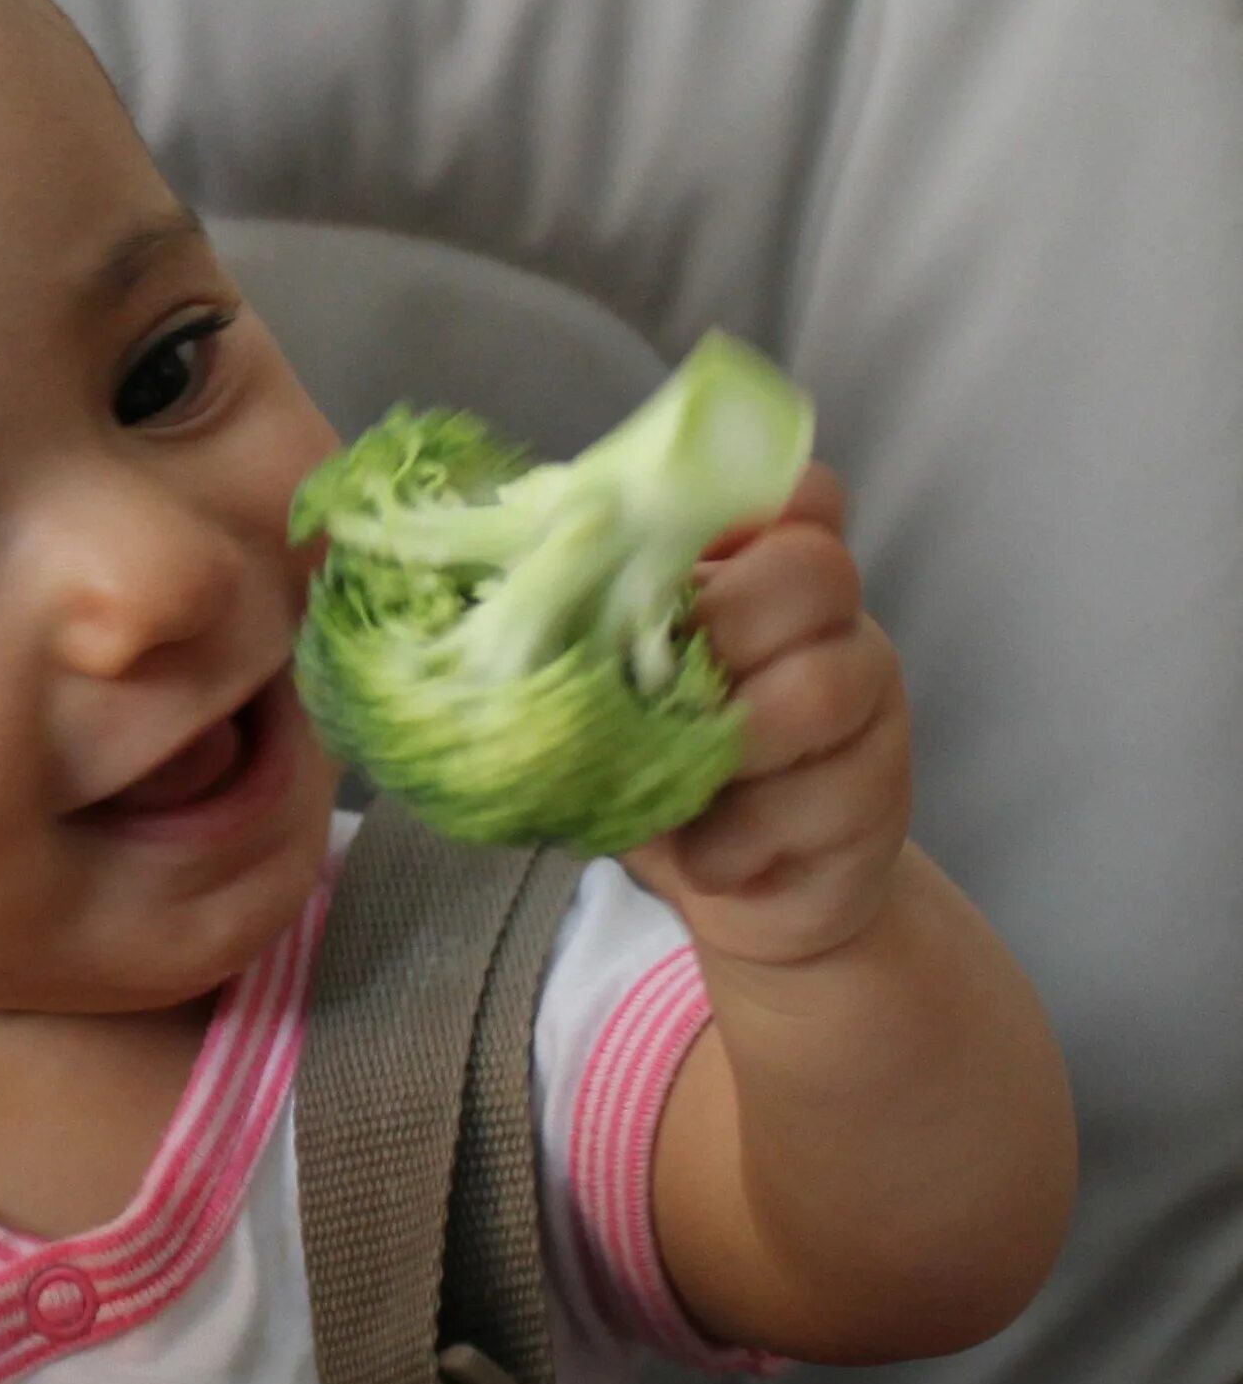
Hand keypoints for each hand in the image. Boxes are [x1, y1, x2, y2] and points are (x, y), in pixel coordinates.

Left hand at [623, 464, 913, 967]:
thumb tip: (508, 577)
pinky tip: (705, 853)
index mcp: (774, 578)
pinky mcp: (874, 801)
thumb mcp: (619, 686)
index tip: (668, 561)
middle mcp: (838, 628)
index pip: (800, 493)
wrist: (747, 890)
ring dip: (727, 739)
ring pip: (823, 686)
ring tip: (680, 780)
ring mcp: (867, 711)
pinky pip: (813, 802)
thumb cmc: (666, 766)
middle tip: (658, 686)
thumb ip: (593, 625)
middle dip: (721, 622)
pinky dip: (735, 838)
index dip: (740, 504)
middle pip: (815, 571)